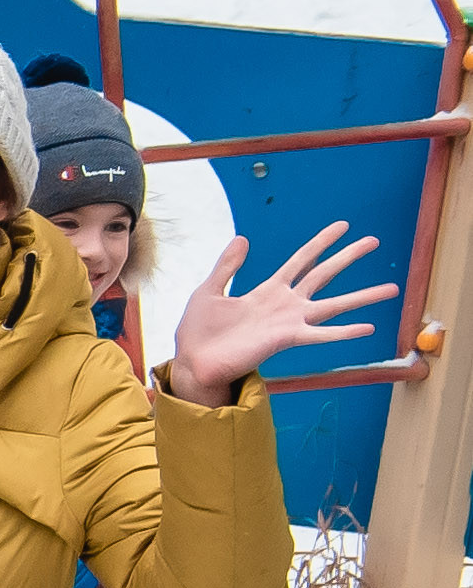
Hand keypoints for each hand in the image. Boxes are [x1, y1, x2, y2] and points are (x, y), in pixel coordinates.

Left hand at [162, 220, 391, 403]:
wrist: (193, 361)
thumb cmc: (200, 330)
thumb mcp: (210, 290)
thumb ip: (228, 266)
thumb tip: (242, 238)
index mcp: (268, 290)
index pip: (301, 260)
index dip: (321, 242)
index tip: (342, 226)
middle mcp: (285, 304)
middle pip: (324, 274)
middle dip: (348, 257)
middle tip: (374, 241)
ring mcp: (290, 322)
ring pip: (334, 305)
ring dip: (363, 297)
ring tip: (393, 288)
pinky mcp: (286, 339)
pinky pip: (321, 335)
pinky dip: (344, 332)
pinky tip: (367, 327)